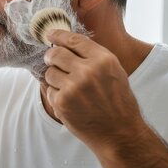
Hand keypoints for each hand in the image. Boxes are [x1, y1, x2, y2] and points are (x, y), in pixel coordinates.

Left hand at [43, 30, 144, 151]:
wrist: (119, 133)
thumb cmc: (118, 103)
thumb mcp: (114, 73)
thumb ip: (94, 57)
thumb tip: (68, 44)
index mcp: (104, 60)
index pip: (74, 40)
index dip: (59, 35)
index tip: (50, 34)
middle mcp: (88, 71)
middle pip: (56, 53)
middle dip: (50, 56)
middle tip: (51, 60)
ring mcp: (73, 87)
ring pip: (49, 72)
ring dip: (54, 79)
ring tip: (68, 89)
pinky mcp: (61, 102)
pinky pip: (48, 90)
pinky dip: (55, 95)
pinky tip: (69, 103)